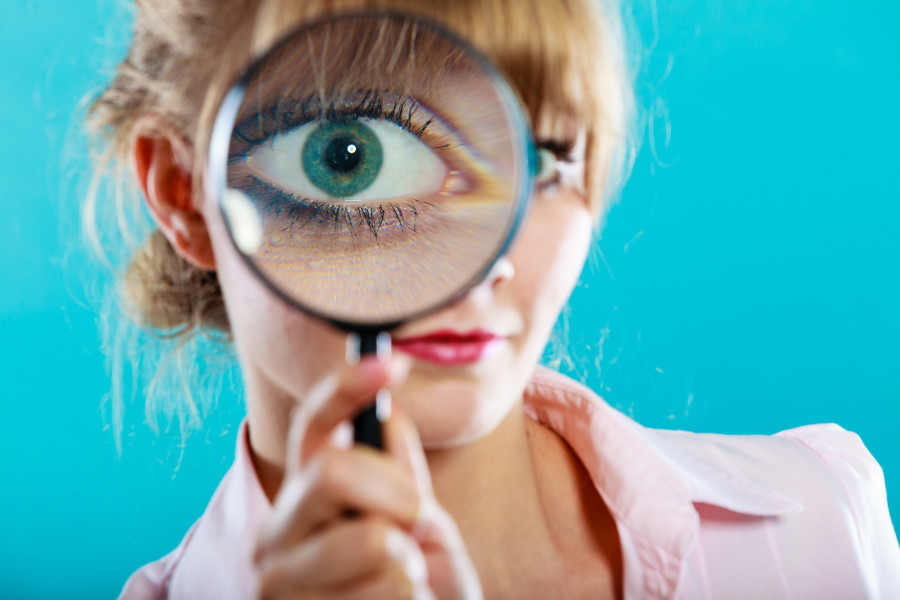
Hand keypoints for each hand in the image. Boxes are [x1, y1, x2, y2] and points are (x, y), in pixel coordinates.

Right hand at [252, 356, 482, 599]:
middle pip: (331, 472)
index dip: (348, 387)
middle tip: (413, 525)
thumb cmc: (415, 592)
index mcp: (304, 499)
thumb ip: (398, 477)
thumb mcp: (418, 528)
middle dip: (397, 492)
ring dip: (409, 564)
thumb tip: (389, 415)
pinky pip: (389, 589)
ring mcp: (279, 585)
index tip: (392, 360)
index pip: (314, 428)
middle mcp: (276, 535)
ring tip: (400, 585)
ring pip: (371, 540)